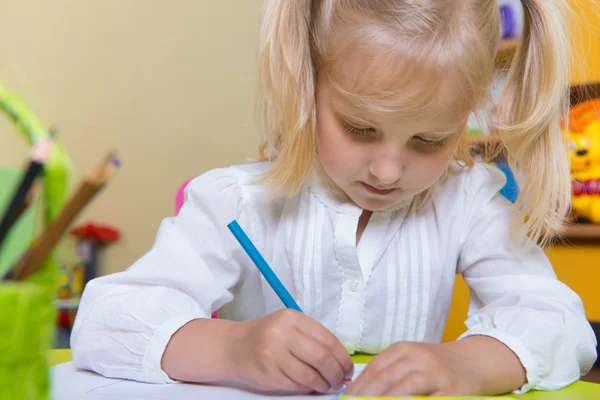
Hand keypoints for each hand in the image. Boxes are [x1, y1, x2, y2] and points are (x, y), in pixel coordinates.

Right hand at [225, 309, 353, 393]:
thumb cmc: (266, 337)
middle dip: (337, 373)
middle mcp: (282, 333)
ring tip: (328, 386)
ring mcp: (273, 353)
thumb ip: (313, 339)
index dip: (343, 357)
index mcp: (292, 318)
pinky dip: (309, 388)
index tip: (348, 368)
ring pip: (311, 374)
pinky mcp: (268, 373)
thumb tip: (341, 363)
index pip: (328, 339)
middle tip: (341, 380)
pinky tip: (313, 387)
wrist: (232, 347)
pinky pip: (297, 384)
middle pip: (322, 357)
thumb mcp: (288, 327)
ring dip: (325, 384)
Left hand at [346, 337, 525, 396]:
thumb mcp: (411, 359)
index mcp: (404, 349)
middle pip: (385, 381)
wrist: (476, 362)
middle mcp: (419, 359)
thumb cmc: (437, 365)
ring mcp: (436, 375)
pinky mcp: (451, 393)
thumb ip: (388, 372)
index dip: (358, 388)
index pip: (374, 369)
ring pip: (403, 392)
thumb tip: (357, 392)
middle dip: (366, 398)